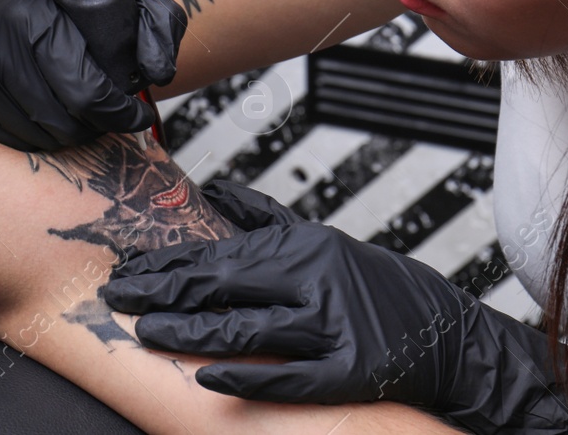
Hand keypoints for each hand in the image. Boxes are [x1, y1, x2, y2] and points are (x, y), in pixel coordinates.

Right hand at [0, 0, 185, 151]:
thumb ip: (157, 25)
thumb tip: (158, 72)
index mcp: (34, 15)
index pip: (84, 91)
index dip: (120, 114)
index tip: (138, 115)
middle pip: (59, 121)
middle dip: (96, 127)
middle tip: (110, 117)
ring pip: (33, 135)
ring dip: (66, 135)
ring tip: (83, 115)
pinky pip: (5, 137)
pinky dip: (34, 137)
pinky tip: (52, 118)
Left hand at [101, 187, 567, 434]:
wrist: (449, 334)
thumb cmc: (378, 288)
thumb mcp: (323, 240)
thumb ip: (265, 220)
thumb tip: (218, 192)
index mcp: (301, 247)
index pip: (218, 254)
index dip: (167, 264)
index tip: (126, 270)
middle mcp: (313, 280)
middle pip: (223, 285)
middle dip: (164, 292)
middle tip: (118, 297)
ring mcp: (332, 326)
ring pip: (247, 328)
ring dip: (190, 332)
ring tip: (148, 334)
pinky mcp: (350, 368)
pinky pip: (288, 375)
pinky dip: (246, 376)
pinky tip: (208, 376)